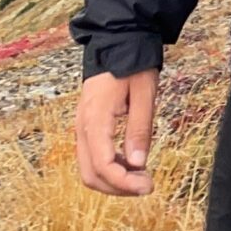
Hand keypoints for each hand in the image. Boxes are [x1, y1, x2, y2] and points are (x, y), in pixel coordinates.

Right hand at [75, 68, 158, 196]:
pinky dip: (110, 168)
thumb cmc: (132, 65)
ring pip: (89, 170)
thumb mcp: (144, 94)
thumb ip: (139, 129)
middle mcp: (83, 127)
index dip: (124, 183)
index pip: (103, 165)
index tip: (148, 186)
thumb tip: (138, 164)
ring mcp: (82, 128)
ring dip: (113, 181)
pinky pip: (92, 157)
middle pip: (91, 175)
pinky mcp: (87, 128)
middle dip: (118, 188)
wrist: (117, 43)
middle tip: (146, 184)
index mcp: (95, 120)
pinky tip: (131, 164)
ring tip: (141, 176)